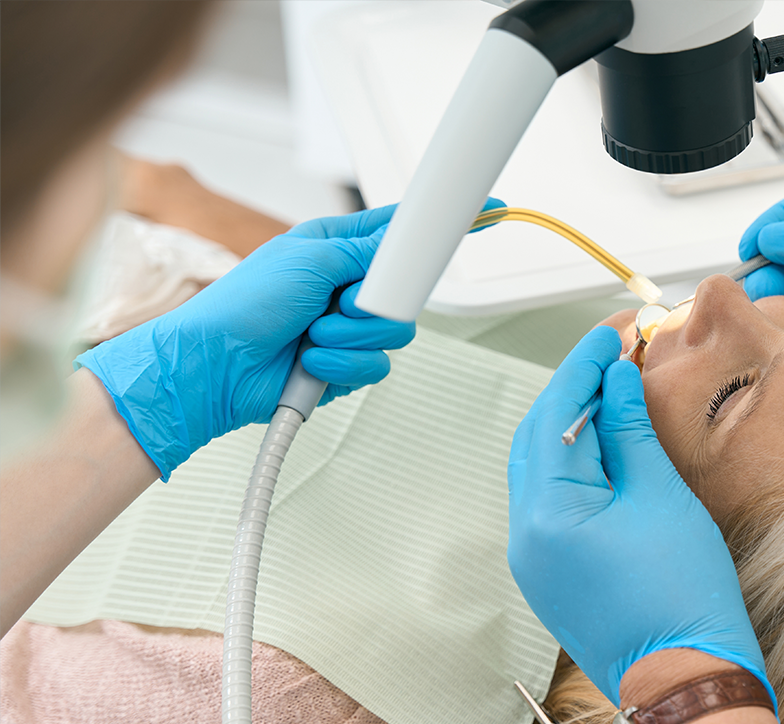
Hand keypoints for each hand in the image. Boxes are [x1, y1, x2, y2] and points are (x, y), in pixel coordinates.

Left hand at [75, 199, 503, 478]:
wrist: (214, 365)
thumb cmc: (242, 304)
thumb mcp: (309, 259)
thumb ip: (367, 253)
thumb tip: (403, 247)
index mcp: (336, 247)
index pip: (401, 231)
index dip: (441, 225)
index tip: (485, 212)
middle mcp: (345, 287)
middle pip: (406, 291)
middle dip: (375, 303)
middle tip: (344, 301)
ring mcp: (346, 328)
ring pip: (395, 333)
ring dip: (353, 337)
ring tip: (313, 335)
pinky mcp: (344, 365)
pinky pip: (376, 366)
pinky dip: (344, 365)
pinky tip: (312, 361)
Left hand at [505, 327, 769, 706]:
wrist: (687, 679)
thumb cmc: (684, 597)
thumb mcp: (661, 497)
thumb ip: (630, 432)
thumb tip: (616, 382)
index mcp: (546, 512)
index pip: (555, 413)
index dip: (584, 366)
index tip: (610, 334)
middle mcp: (524, 536)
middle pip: (536, 437)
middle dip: (573, 392)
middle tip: (613, 357)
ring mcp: (533, 560)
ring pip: (541, 469)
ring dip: (573, 427)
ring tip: (614, 395)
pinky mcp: (550, 576)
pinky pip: (551, 503)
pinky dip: (574, 466)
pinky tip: (607, 449)